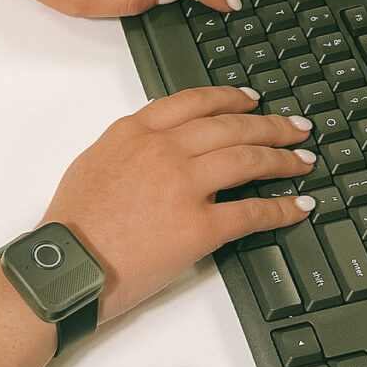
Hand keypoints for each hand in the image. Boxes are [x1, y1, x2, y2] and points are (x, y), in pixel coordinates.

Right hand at [38, 85, 315, 323]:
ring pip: (248, 160)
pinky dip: (282, 208)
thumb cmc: (71, 228)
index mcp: (134, 132)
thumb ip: (128, 147)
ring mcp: (183, 186)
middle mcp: (162, 150)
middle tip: (294, 128)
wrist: (64, 268)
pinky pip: (252, 212)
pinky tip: (298, 206)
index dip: (230, 99)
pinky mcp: (199, 227)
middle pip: (231, 126)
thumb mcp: (91, 165)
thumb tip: (157, 147)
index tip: (250, 101)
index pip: (195, 102)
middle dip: (270, 125)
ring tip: (301, 161)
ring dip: (282, 159)